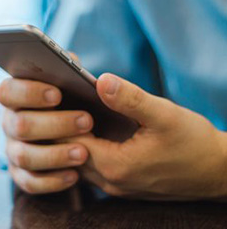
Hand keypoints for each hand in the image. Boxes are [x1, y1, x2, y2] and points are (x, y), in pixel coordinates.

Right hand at [0, 78, 92, 193]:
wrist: (71, 132)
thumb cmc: (70, 101)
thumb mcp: (69, 82)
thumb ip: (68, 68)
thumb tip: (72, 62)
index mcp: (16, 97)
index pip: (7, 92)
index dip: (29, 93)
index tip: (57, 95)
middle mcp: (10, 123)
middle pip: (19, 125)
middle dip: (54, 124)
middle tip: (86, 121)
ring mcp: (13, 150)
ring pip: (24, 156)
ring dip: (54, 154)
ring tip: (83, 153)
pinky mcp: (22, 174)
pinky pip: (30, 182)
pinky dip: (52, 180)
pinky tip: (74, 175)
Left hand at [62, 73, 226, 199]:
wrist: (217, 172)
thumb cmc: (194, 144)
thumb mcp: (164, 115)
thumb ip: (130, 98)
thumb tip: (100, 80)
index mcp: (114, 165)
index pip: (69, 141)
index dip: (61, 118)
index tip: (56, 98)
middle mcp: (109, 181)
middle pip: (70, 154)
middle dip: (62, 129)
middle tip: (59, 103)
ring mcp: (115, 187)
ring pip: (79, 162)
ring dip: (73, 140)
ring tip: (72, 115)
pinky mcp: (122, 185)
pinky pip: (93, 168)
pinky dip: (86, 149)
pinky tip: (91, 131)